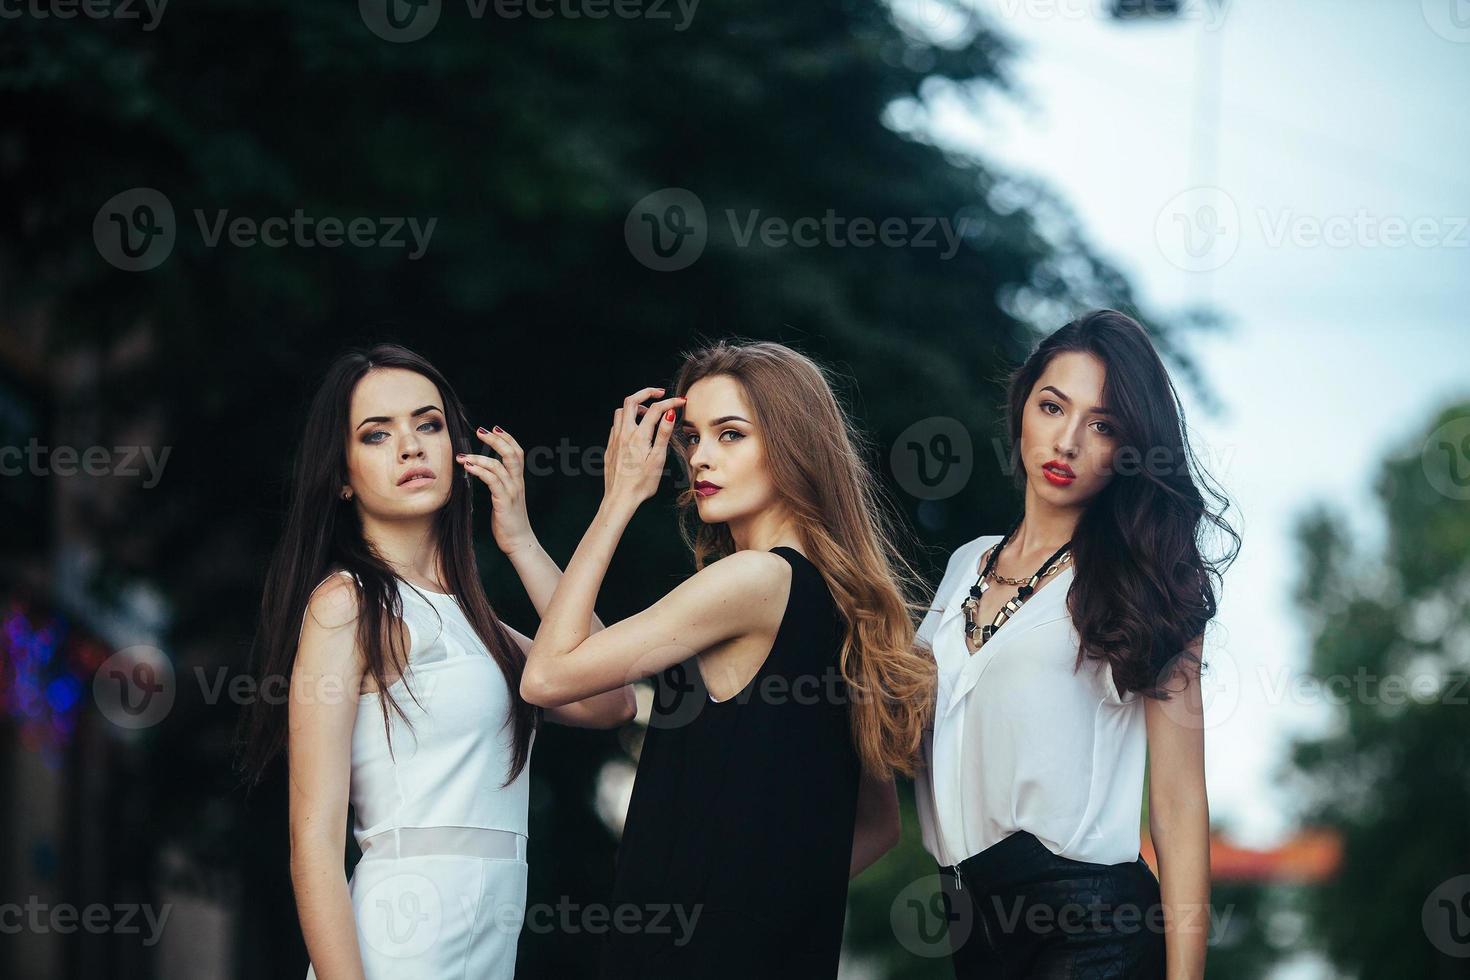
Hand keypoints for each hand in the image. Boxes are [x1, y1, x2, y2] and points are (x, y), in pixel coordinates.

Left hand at [458, 425, 536, 556]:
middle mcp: (517, 483)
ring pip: (498, 466)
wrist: (518, 541)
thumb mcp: (505, 497)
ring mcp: (512, 492)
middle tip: (479, 431)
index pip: (517, 452)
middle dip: (495, 439)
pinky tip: (468, 468)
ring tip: (462, 456)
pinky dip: (479, 471)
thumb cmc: (508, 521)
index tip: (493, 428)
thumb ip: (499, 483)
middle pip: (511, 454)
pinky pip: (492, 481)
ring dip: (479, 457)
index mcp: (518, 480)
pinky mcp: (504, 501)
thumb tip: (484, 471)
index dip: (507, 438)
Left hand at [603, 387, 683, 509]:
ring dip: (635, 406)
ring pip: (621, 411)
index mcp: (639, 436)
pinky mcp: (610, 446)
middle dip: (646, 393)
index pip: (656, 409)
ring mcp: (615, 439)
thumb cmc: (641, 483)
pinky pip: (616, 425)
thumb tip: (669, 414)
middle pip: (631, 400)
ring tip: (647, 413)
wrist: (620, 499)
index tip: (680, 401)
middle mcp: (624, 433)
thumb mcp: (658, 459)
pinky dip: (626, 420)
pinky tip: (635, 430)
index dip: (670, 402)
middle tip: (660, 394)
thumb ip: (663, 434)